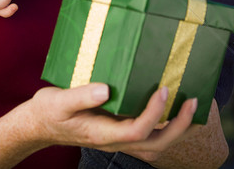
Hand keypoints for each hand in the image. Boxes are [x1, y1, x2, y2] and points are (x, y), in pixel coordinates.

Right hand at [26, 84, 196, 155]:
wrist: (40, 125)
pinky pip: (149, 135)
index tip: (164, 89)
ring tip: (194, 107)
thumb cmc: (48, 111)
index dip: (154, 113)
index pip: (136, 130)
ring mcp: (118, 139)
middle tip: (194, 101)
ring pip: (156, 144)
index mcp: (102, 133)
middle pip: (155, 144)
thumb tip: (106, 89)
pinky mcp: (119, 132)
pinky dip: (167, 125)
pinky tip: (174, 108)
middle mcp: (114, 141)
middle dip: (179, 126)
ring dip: (179, 129)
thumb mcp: (58, 100)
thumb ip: (81, 95)